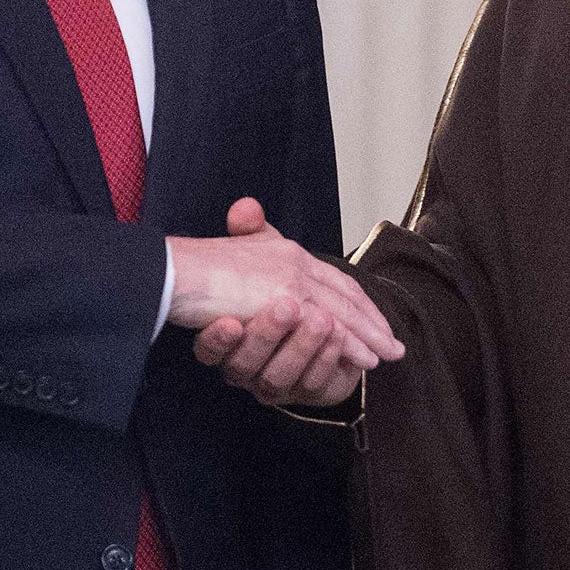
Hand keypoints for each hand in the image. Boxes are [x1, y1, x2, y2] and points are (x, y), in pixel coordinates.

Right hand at [167, 199, 401, 385]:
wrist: (175, 271)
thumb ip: (247, 235)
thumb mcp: (229, 253)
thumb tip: (247, 208)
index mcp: (286, 253)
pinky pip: (326, 327)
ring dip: (365, 337)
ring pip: (341, 314)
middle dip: (372, 323)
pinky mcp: (285, 301)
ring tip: (385, 355)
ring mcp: (292, 280)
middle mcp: (295, 262)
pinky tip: (363, 360)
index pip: (331, 279)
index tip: (376, 322)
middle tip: (395, 346)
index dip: (356, 301)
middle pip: (344, 295)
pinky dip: (348, 344)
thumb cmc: (197, 267)